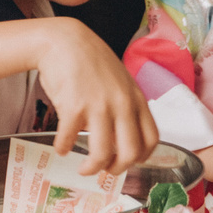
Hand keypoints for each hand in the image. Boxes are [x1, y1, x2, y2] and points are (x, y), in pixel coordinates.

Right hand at [36, 20, 158, 172]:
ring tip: (83, 169)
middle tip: (106, 172)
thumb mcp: (120, 81)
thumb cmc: (91, 62)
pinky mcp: (74, 107)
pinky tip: (61, 148)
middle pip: (130, 153)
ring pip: (102, 153)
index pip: (152, 139)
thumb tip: (121, 136)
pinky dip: (64, 148)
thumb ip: (126, 106)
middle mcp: (122, 104)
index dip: (141, 157)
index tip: (128, 162)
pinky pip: (70, 139)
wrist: (64, 41)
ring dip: (91, 168)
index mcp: (136, 99)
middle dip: (117, 169)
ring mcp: (98, 106)